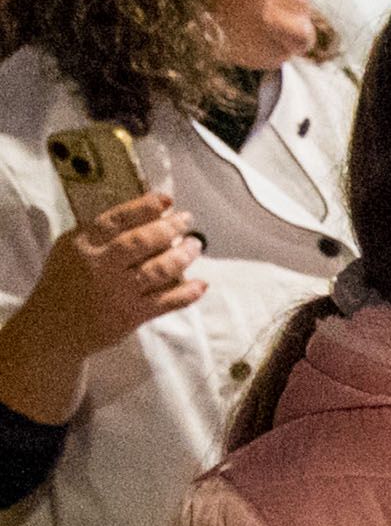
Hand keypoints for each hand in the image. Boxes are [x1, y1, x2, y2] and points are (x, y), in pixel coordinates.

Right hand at [0, 192, 197, 415]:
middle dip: (169, 228)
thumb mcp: (70, 250)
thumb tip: (139, 214)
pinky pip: (166, 302)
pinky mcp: (131, 315)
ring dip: (183, 256)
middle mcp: (100, 266)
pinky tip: (202, 284)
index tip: (166, 199)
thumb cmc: (65, 283)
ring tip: (195, 245)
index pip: (115, 219)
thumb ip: (98, 234)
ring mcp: (117, 292)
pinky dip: (187, 293)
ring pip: (158, 270)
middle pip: (140, 242)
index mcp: (83, 245)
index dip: (143, 207)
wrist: (53, 327)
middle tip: (187, 219)